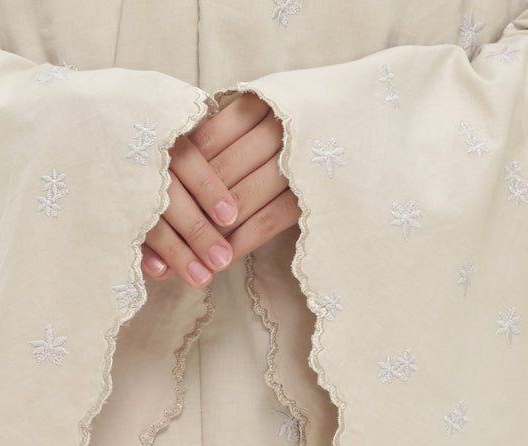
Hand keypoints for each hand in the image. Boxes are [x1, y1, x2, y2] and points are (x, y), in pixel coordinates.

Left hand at [141, 94, 300, 287]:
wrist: (371, 121)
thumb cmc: (304, 123)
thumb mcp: (265, 113)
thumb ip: (228, 132)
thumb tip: (178, 165)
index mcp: (257, 104)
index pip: (205, 143)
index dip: (179, 176)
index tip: (156, 202)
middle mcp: (276, 127)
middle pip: (220, 173)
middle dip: (188, 210)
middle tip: (164, 239)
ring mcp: (297, 160)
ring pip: (241, 198)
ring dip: (212, 232)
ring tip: (189, 255)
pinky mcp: (313, 192)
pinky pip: (269, 221)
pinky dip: (243, 242)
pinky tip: (224, 259)